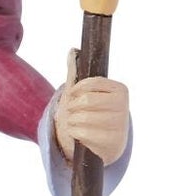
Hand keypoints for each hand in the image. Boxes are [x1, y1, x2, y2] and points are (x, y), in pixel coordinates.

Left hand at [53, 49, 130, 163]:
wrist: (100, 145)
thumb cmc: (90, 114)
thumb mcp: (83, 94)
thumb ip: (77, 73)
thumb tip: (72, 50)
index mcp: (120, 90)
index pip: (91, 83)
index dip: (76, 90)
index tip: (72, 94)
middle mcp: (123, 106)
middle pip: (86, 101)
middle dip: (72, 107)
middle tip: (73, 111)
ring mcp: (119, 125)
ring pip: (82, 118)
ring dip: (71, 121)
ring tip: (74, 122)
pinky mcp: (112, 143)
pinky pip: (83, 134)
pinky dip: (74, 133)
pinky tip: (78, 133)